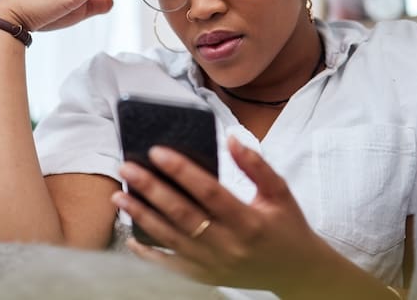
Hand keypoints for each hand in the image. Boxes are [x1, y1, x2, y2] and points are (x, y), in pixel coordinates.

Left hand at [112, 136, 341, 297]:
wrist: (296, 272)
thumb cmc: (287, 226)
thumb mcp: (280, 192)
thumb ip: (256, 165)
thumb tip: (232, 139)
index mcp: (248, 221)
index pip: (209, 192)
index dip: (182, 171)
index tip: (157, 151)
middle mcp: (228, 245)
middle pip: (182, 214)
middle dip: (151, 189)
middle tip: (127, 167)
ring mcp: (214, 264)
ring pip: (170, 238)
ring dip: (142, 216)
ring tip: (119, 195)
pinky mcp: (205, 276)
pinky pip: (170, 266)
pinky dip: (148, 254)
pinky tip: (130, 237)